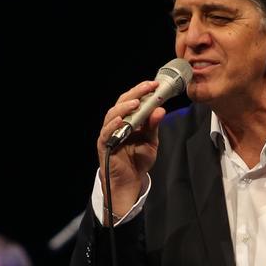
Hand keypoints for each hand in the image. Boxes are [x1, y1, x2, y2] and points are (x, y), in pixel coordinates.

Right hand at [96, 79, 164, 220]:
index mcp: (128, 119)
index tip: (155, 84)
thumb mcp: (151, 141)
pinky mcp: (104, 144)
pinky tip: (121, 120)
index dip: (142, 91)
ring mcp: (109, 133)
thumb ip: (154, 126)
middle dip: (135, 93)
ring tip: (136, 102)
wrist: (130, 181)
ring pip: (112, 114)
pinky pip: (106, 132)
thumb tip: (161, 109)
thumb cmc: (138, 160)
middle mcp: (117, 123)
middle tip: (149, 87)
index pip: (133, 100)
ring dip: (124, 107)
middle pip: (122, 103)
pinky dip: (113, 125)